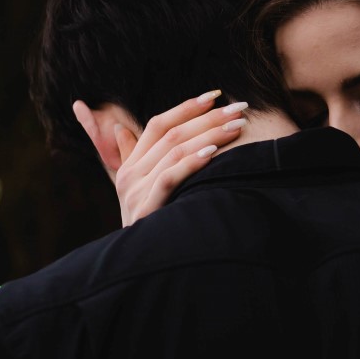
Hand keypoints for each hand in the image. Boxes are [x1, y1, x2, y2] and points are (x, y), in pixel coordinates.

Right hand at [75, 92, 247, 225]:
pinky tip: (213, 152)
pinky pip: (170, 177)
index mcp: (130, 165)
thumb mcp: (140, 190)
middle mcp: (130, 174)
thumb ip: (133, 159)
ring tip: (237, 126)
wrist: (138, 263)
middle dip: (208, 118)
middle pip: (171, 134)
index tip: (216, 95)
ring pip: (174, 151)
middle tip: (239, 108)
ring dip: (209, 135)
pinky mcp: (146, 208)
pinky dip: (192, 162)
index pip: (158, 124)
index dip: (187, 108)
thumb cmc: (151, 224)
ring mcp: (136, 191)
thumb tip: (120, 129)